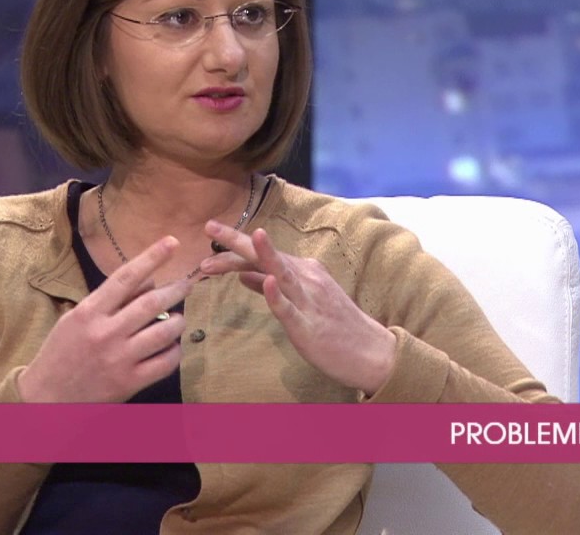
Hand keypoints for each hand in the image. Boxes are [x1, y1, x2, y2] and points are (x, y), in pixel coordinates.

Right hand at [19, 236, 189, 402]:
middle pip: (152, 303)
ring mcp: (119, 359)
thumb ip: (111, 300)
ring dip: (179, 322)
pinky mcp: (129, 383)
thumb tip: (149, 281)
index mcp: (89, 312)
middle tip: (187, 283)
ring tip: (180, 318)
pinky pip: (165, 363)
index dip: (152, 257)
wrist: (46, 398)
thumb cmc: (62, 352)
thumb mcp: (77, 319)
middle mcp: (105, 333)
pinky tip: (172, 347)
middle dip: (176, 289)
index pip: (126, 277)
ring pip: (164, 333)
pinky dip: (174, 351)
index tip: (172, 242)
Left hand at [199, 222, 397, 394]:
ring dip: (264, 254)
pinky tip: (266, 282)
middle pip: (266, 257)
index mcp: (301, 271)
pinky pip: (290, 309)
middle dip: (237, 241)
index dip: (232, 250)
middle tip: (209, 227)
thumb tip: (242, 274)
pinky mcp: (310, 325)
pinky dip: (277, 295)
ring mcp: (309, 300)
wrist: (371, 351)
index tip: (208, 238)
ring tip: (251, 236)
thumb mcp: (300, 300)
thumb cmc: (334, 326)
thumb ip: (270, 287)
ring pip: (282, 273)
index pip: (261, 256)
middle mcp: (306, 278)